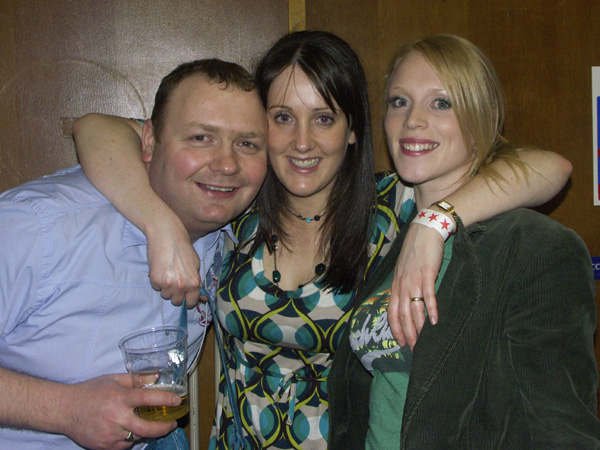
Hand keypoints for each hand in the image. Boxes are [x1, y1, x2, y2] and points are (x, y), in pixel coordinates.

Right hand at [61, 373, 179, 449]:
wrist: (64, 410)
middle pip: (146, 428)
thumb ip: (136, 379)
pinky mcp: (104, 446)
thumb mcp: (113, 380)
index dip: (165, 399)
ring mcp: (110, 434)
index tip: (177, 400)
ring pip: (137, 437)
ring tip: (147, 424)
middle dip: (164, 427)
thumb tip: (156, 376)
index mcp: (119, 398)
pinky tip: (128, 430)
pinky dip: (130, 438)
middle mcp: (116, 418)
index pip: (147, 398)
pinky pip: (125, 445)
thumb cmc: (89, 392)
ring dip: (145, 431)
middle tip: (172, 423)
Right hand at [146, 215, 200, 306]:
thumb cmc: (183, 249)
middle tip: (175, 281)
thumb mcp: (196, 265)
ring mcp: (167, 284)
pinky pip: (156, 287)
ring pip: (165, 295)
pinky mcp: (155, 280)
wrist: (167, 236)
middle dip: (176, 294)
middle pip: (176, 301)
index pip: (191, 302)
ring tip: (168, 273)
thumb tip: (203, 298)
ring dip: (166, 288)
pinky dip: (157, 281)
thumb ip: (198, 282)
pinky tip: (161, 269)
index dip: (188, 301)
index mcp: (194, 283)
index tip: (185, 298)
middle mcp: (181, 286)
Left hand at [388, 223, 443, 348]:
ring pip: (414, 309)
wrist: (424, 232)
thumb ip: (403, 286)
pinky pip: (428, 296)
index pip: (392, 312)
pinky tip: (435, 322)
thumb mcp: (403, 270)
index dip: (396, 329)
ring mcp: (414, 280)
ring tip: (424, 342)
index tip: (401, 343)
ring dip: (419, 327)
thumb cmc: (415, 252)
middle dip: (408, 334)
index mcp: (396, 285)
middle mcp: (402, 285)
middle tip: (414, 349)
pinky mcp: (428, 274)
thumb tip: (405, 302)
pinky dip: (431, 310)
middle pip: (403, 315)